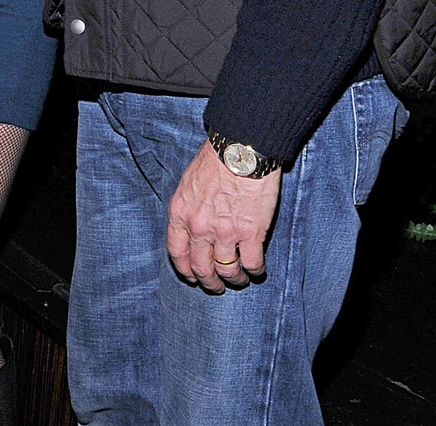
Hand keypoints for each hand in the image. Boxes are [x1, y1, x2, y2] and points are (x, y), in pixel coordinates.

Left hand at [167, 141, 279, 291]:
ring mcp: (225, 232)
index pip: (177, 252)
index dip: (185, 269)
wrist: (240, 150)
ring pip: (227, 270)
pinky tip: (257, 270)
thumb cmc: (215, 161)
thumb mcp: (188, 184)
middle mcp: (199, 227)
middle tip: (216, 285)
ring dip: (234, 278)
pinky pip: (252, 263)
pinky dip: (255, 270)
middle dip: (209, 281)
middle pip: (201, 267)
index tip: (192, 276)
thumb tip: (193, 226)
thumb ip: (189, 208)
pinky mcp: (251, 232)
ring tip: (239, 279)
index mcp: (180, 214)